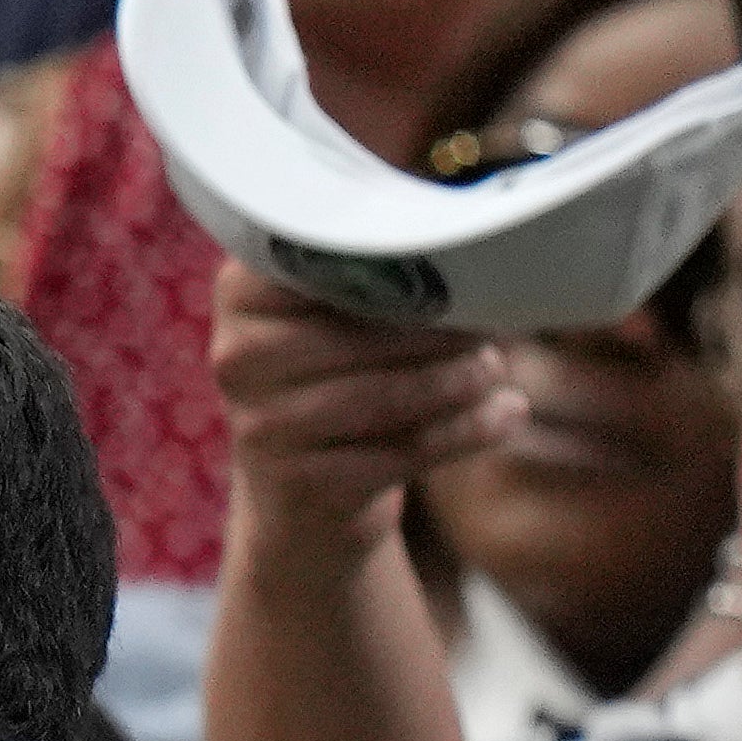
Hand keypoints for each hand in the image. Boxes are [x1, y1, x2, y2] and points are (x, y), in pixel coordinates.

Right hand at [210, 260, 522, 564]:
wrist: (302, 497)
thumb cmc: (341, 379)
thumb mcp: (338, 316)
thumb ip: (380, 273)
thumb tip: (482, 243)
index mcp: (243, 293)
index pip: (328, 253)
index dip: (403, 258)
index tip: (458, 261)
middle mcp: (237, 355)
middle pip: (362, 326)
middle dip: (443, 328)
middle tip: (491, 326)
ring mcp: (262, 424)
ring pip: (385, 392)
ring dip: (461, 379)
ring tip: (492, 370)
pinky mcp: (300, 485)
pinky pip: (404, 450)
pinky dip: (467, 429)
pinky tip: (504, 413)